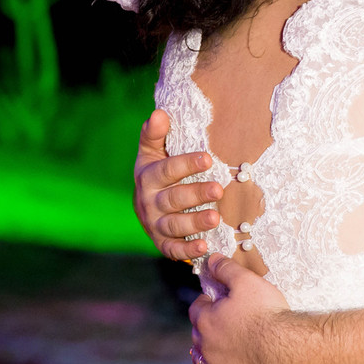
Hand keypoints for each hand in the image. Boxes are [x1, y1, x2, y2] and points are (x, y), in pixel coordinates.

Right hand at [134, 109, 221, 260]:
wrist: (145, 207)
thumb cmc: (157, 174)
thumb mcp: (152, 153)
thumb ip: (154, 134)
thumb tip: (159, 113)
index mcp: (148, 177)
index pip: (167, 170)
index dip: (186, 164)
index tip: (207, 158)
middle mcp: (149, 202)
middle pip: (173, 198)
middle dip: (196, 194)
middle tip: (219, 189)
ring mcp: (155, 224)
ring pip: (174, 224)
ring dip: (195, 223)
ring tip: (215, 218)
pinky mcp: (163, 243)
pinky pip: (174, 249)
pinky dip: (188, 250)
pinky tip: (205, 247)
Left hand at [189, 254, 289, 363]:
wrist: (284, 348)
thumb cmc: (266, 314)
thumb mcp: (247, 282)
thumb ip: (227, 269)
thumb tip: (210, 259)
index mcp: (207, 320)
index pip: (197, 308)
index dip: (206, 302)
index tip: (216, 299)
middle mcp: (205, 346)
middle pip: (198, 333)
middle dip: (207, 326)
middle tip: (223, 320)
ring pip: (200, 360)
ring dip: (204, 352)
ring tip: (214, 346)